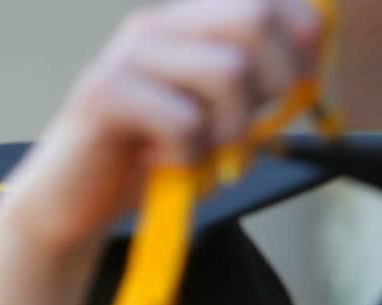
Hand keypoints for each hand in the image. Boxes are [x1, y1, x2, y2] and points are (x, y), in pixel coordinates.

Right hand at [0, 0, 322, 253]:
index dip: (301, 43)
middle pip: (254, 17)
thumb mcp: (218, 123)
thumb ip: (257, 91)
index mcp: (186, 25)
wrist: (70, 207)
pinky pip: (182, 119)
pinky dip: (184, 157)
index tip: (292, 92)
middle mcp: (156, 27)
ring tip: (195, 155)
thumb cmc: (146, 164)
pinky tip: (157, 163)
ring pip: (226, 70)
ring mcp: (127, 56)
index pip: (270, 0)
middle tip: (243, 130)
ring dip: (226, 132)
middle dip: (272, 83)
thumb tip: (311, 71)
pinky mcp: (102, 94)